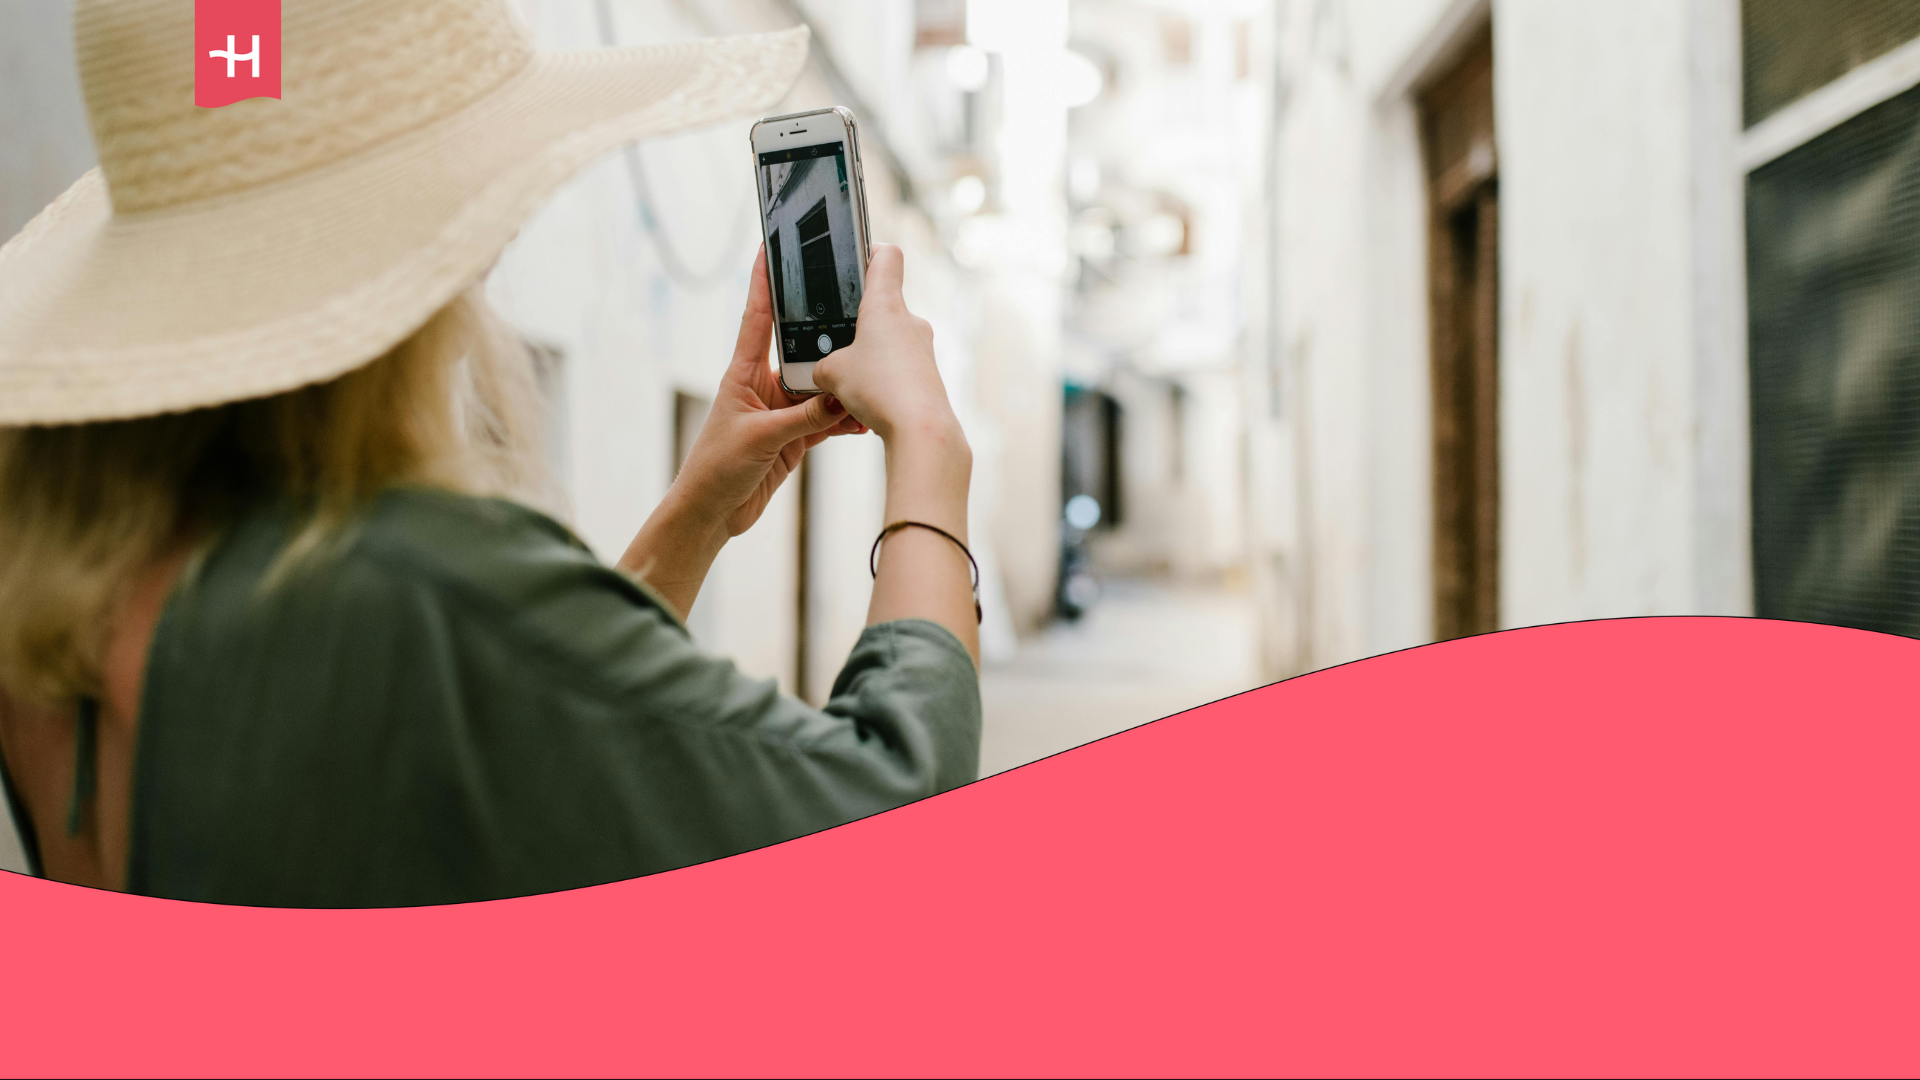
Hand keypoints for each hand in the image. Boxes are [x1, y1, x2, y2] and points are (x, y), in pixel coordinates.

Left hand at [671, 245, 865, 536]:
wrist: (712, 512)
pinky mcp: (795, 436)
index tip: (770, 246)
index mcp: (743, 373)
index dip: (762, 281)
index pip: (756, 317)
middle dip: (828, 338)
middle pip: (802, 350)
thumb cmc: (716, 469)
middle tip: (857, 318)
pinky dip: (846, 420)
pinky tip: (865, 420)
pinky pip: (827, 420)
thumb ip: (803, 418)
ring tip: (872, 379)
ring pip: (821, 388)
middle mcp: (764, 385)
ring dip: (844, 388)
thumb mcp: (761, 439)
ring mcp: (781, 411)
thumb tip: (841, 399)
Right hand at [812, 245, 960, 444]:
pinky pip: (899, 368)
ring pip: (889, 341)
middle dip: (857, 323)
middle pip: (882, 305)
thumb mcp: (831, 374)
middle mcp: (910, 321)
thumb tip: (826, 370)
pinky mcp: (928, 374)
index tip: (856, 258)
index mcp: (885, 305)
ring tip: (849, 381)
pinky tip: (868, 400)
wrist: (920, 430)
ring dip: (870, 355)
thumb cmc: (880, 391)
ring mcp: (923, 348)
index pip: (886, 256)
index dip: (869, 251)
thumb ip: (821, 364)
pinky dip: (883, 379)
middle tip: (836, 341)